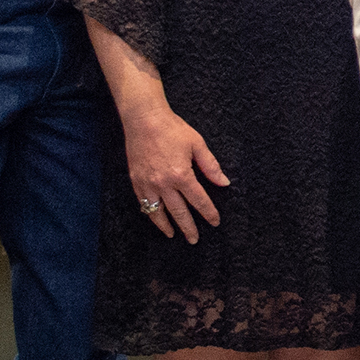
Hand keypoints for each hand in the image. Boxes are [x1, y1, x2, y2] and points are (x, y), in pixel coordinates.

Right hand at [120, 100, 229, 241]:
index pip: (199, 200)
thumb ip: (211, 166)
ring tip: (173, 235)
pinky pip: (143, 203)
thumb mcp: (197, 144)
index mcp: (182, 175)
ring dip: (167, 226)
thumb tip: (224, 182)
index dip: (208, 213)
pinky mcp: (136, 180)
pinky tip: (156, 217)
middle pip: (179, 212)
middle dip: (188, 227)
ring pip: (158, 212)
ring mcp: (148, 184)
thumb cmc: (172, 129)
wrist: (144, 119)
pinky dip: (150, 213)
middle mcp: (164, 183)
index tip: (215, 222)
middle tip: (194, 239)